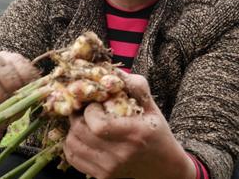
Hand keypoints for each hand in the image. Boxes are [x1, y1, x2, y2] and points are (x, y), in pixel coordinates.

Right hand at [0, 51, 38, 127]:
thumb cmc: (9, 100)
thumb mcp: (22, 93)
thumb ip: (32, 89)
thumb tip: (48, 90)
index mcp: (5, 59)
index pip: (16, 60)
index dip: (26, 74)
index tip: (33, 89)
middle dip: (12, 82)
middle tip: (17, 96)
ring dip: (1, 95)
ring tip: (6, 105)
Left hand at [64, 72, 195, 178]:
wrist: (165, 170)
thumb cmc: (158, 134)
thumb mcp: (152, 108)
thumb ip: (136, 87)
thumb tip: (114, 70)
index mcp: (134, 134)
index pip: (97, 124)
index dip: (89, 110)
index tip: (95, 104)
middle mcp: (120, 154)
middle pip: (80, 132)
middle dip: (78, 115)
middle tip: (84, 109)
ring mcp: (109, 169)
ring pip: (72, 144)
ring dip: (73, 129)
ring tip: (84, 123)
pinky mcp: (102, 177)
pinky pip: (73, 158)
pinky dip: (72, 144)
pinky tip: (83, 137)